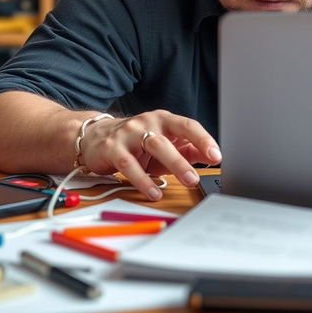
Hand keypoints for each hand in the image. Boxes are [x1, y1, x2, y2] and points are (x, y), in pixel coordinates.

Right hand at [79, 110, 221, 200]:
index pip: (188, 125)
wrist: (95, 137)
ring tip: (187, 182)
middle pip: (171, 137)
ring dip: (173, 164)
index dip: (204, 139)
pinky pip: (129, 165)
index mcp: (164, 119)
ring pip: (154, 146)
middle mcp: (148, 122)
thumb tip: (211, 156)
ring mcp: (129, 134)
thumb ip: (187, 149)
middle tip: (199, 176)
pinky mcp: (112, 148)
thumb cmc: (135, 142)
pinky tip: (154, 192)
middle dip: (187, 157)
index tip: (216, 155)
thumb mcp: (163, 144)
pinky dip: (143, 180)